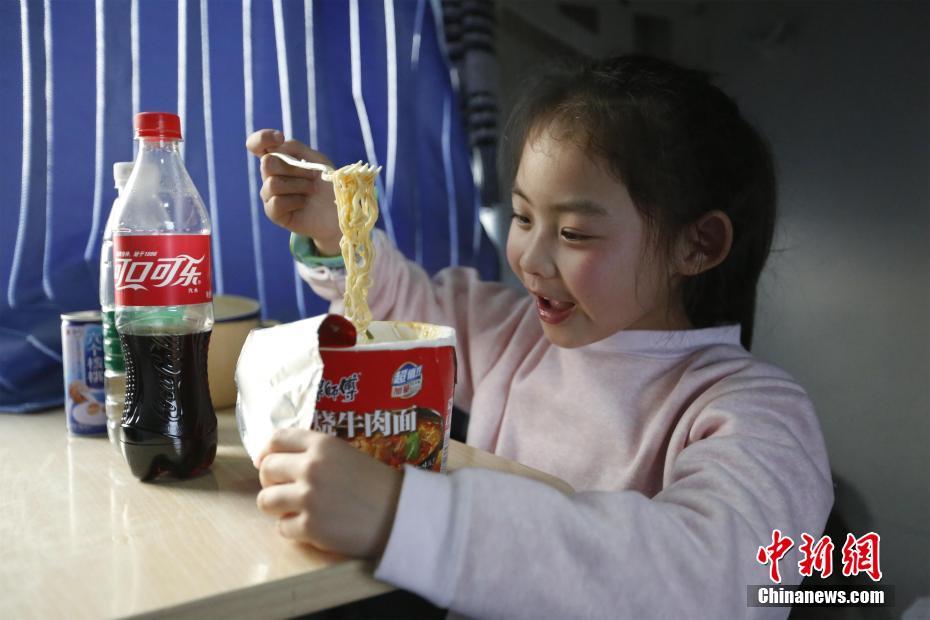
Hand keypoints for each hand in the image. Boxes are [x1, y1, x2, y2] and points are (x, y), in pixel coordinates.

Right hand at [245, 129, 341, 255]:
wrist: (340, 210)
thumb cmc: (327, 184)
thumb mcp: (316, 160)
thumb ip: (295, 148)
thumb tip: (276, 147)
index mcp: (278, 160)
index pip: (257, 144)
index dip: (262, 138)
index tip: (280, 137)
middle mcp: (270, 176)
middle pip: (267, 163)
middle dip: (294, 169)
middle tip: (312, 177)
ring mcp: (270, 195)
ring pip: (273, 184)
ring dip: (299, 186)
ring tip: (311, 190)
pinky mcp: (274, 213)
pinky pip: (276, 202)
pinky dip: (295, 201)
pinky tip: (304, 203)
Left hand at [255, 429, 403, 557]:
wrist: (401, 515)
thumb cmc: (376, 484)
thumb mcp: (346, 454)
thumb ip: (315, 453)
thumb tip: (275, 461)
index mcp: (322, 444)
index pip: (277, 439)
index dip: (268, 452)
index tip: (269, 463)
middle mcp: (311, 467)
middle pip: (266, 469)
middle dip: (271, 481)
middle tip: (285, 490)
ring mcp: (308, 498)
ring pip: (266, 501)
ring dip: (277, 507)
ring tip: (296, 510)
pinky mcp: (310, 527)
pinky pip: (282, 529)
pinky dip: (293, 530)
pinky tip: (312, 527)